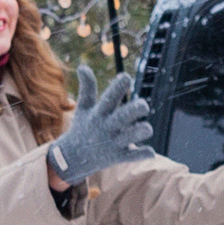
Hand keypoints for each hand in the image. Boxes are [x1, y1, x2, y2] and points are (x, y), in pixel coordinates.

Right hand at [46, 66, 155, 183]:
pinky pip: (134, 156)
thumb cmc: (83, 128)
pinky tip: (150, 152)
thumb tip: (82, 66)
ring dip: (142, 131)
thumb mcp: (83, 108)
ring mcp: (113, 143)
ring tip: (145, 128)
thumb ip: (87, 88)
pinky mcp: (119, 157)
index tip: (126, 76)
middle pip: (123, 116)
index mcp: (99, 114)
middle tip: (144, 104)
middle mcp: (107, 127)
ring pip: (132, 136)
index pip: (108, 98)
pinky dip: (144, 154)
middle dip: (135, 109)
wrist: (73, 158)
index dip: (118, 87)